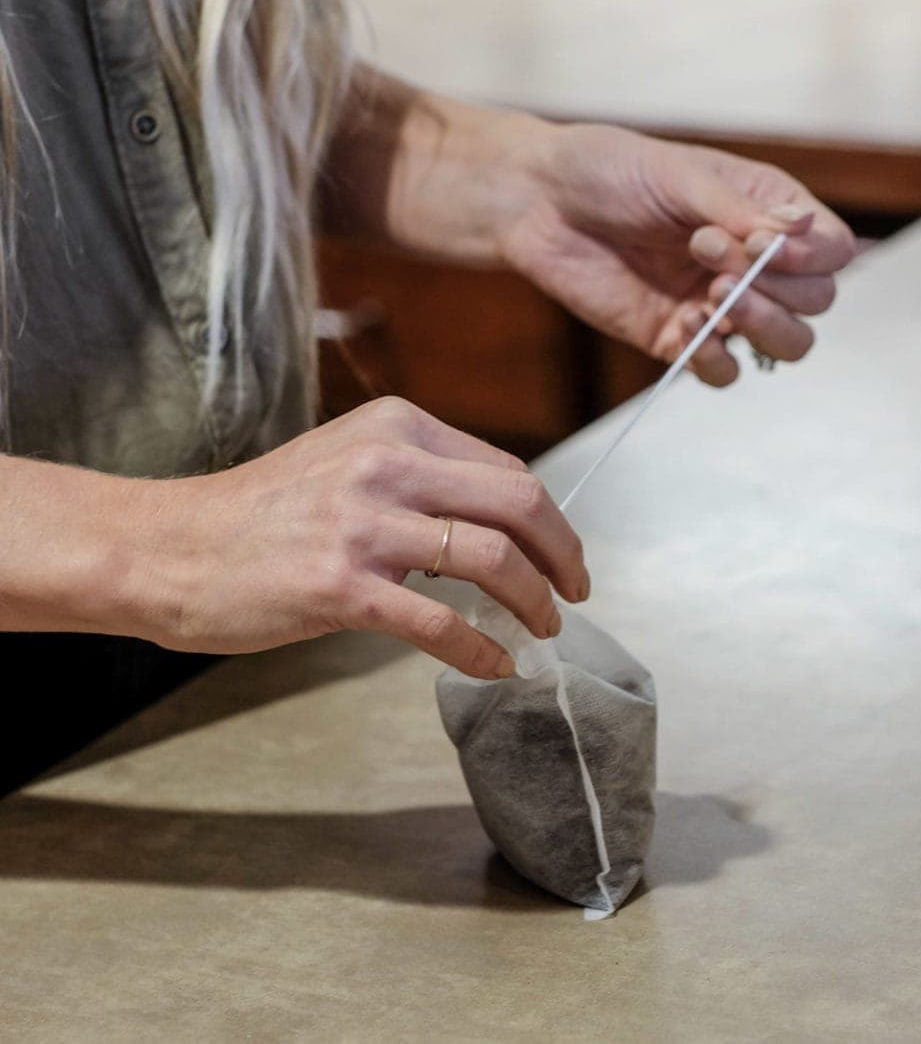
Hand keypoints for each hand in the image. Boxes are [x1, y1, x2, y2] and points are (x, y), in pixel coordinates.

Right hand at [125, 398, 586, 674]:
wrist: (173, 546)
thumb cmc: (261, 511)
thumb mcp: (346, 460)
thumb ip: (417, 476)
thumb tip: (494, 521)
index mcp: (396, 425)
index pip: (506, 467)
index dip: (548, 518)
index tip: (561, 553)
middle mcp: (387, 462)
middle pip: (519, 501)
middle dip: (564, 552)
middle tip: (576, 591)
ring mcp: (364, 523)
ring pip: (492, 558)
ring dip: (534, 601)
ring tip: (542, 629)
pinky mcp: (342, 586)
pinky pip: (439, 621)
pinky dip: (481, 651)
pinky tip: (494, 666)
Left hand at [498, 124, 856, 385]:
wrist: (538, 202)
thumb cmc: (607, 170)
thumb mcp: (678, 175)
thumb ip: (739, 210)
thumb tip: (805, 231)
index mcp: (764, 211)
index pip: (831, 250)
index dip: (811, 257)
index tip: (761, 246)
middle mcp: (752, 261)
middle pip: (818, 302)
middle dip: (777, 286)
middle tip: (709, 255)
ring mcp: (718, 302)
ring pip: (786, 344)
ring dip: (763, 326)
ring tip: (712, 295)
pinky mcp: (678, 336)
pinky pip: (724, 372)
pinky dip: (717, 358)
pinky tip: (689, 324)